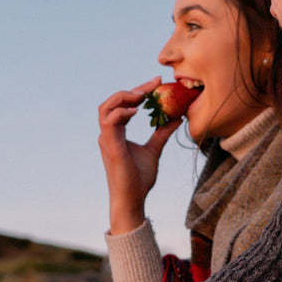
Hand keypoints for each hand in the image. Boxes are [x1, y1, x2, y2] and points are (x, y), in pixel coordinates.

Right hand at [98, 77, 182, 233]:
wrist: (133, 199)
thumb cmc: (139, 178)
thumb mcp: (154, 150)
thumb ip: (162, 133)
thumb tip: (176, 119)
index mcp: (116, 132)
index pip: (123, 105)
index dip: (139, 91)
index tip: (157, 83)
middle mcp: (108, 133)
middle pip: (113, 101)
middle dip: (133, 89)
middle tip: (154, 84)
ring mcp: (107, 139)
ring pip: (106, 108)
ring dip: (124, 97)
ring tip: (143, 95)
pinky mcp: (110, 147)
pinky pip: (110, 122)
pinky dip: (122, 113)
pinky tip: (137, 111)